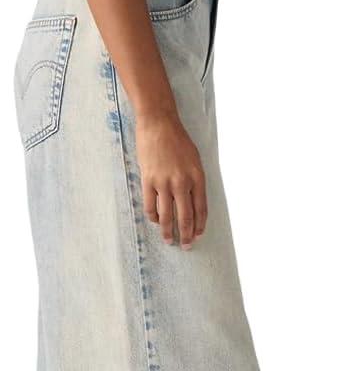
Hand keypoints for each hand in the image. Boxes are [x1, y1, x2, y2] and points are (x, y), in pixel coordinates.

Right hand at [136, 111, 207, 248]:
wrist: (159, 124)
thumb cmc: (178, 141)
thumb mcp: (195, 160)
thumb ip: (195, 182)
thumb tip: (193, 203)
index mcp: (197, 178)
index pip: (201, 209)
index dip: (200, 225)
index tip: (198, 235)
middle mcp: (182, 182)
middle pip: (185, 216)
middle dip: (187, 235)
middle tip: (187, 246)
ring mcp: (164, 182)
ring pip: (167, 216)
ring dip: (168, 231)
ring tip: (169, 240)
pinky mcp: (148, 180)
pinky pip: (150, 206)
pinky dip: (154, 217)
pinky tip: (156, 221)